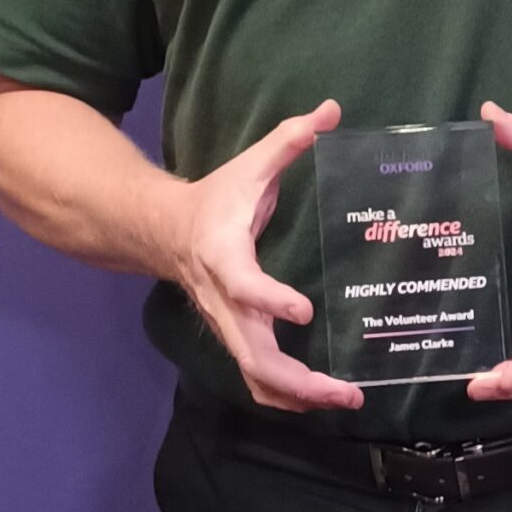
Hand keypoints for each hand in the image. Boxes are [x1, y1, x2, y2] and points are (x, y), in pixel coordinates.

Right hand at [167, 99, 364, 413]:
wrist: (166, 231)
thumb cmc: (216, 198)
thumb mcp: (249, 167)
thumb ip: (288, 141)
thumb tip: (330, 109)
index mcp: (224, 257)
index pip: (244, 286)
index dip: (270, 300)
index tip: (304, 310)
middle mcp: (225, 301)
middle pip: (253, 354)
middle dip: (297, 379)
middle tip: (344, 391)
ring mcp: (228, 325)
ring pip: (256, 375)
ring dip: (297, 396)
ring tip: (345, 401)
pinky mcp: (236, 337)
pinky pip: (258, 378)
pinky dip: (286, 397)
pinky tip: (323, 401)